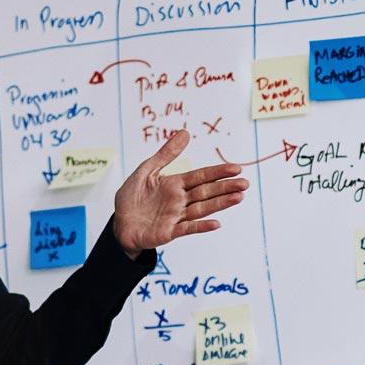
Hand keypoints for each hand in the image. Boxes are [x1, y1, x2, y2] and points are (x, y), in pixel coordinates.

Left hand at [112, 130, 248, 256]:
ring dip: (220, 204)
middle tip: (245, 183)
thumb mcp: (146, 171)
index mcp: (175, 184)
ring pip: (202, 208)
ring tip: (238, 197)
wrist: (119, 223)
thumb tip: (185, 132)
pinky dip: (201, 226)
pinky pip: (187, 228)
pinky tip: (216, 223)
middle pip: (206, 192)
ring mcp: (176, 216)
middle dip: (225, 187)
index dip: (218, 172)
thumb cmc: (132, 197)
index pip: (201, 176)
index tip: (236, 168)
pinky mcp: (169, 232)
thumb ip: (166, 154)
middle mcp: (180, 200)